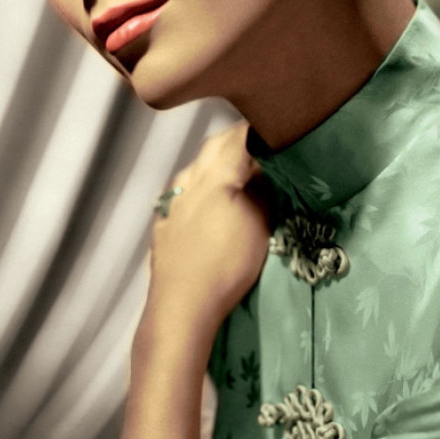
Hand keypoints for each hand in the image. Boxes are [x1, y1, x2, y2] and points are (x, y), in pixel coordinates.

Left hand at [143, 122, 270, 345]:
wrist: (182, 306)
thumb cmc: (225, 264)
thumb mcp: (259, 224)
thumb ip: (263, 189)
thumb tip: (267, 167)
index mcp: (214, 174)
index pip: (237, 137)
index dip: (258, 132)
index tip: (276, 133)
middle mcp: (189, 181)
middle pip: (213, 147)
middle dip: (236, 143)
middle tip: (261, 150)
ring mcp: (172, 203)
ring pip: (195, 168)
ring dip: (216, 165)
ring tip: (237, 177)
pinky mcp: (163, 225)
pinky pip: (183, 193)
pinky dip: (200, 189)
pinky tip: (209, 206)